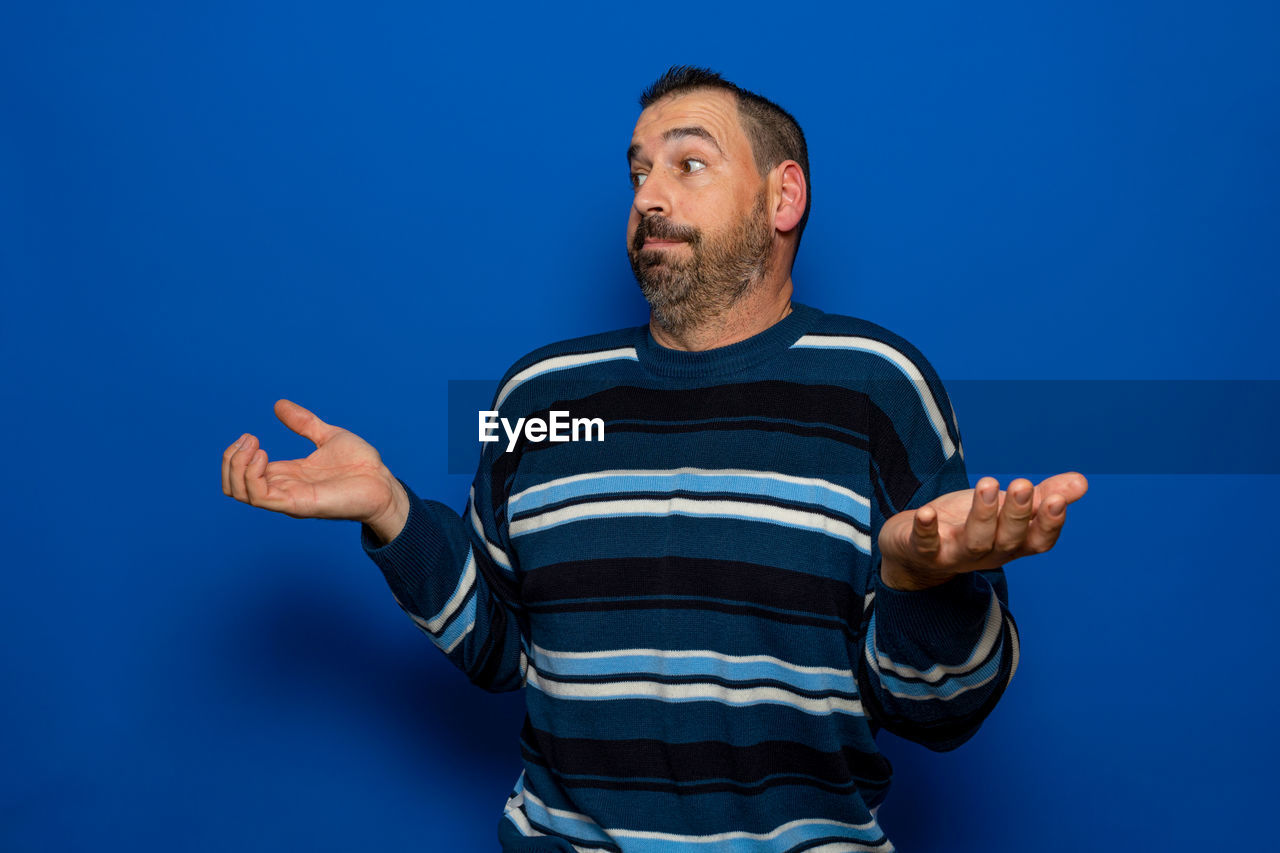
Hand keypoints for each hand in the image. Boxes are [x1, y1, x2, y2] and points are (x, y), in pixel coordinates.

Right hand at [221, 399, 408, 541]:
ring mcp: (288, 498)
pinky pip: (260, 497)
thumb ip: (302, 423)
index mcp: (286, 475)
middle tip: (249, 440)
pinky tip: (263, 456)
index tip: (250, 436)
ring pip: (240, 492)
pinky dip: (252, 476)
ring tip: (254, 446)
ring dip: (237, 466)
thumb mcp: (326, 436)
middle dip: (231, 459)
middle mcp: (283, 488)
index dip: (237, 454)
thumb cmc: (361, 465)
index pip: (243, 474)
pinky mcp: (298, 504)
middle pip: (233, 485)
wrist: (383, 483)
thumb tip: (279, 405)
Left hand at [878, 472, 1088, 590]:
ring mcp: (955, 554)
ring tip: (989, 484)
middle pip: (1008, 539)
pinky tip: (926, 512)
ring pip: (975, 541)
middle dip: (1017, 513)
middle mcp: (988, 553)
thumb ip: (1040, 497)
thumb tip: (1082, 482)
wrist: (915, 552)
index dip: (1049, 524)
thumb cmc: (967, 525)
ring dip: (982, 515)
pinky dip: (926, 530)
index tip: (1058, 500)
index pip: (1038, 541)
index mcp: (1012, 544)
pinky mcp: (923, 551)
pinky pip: (925, 545)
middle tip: (1023, 485)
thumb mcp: (1004, 509)